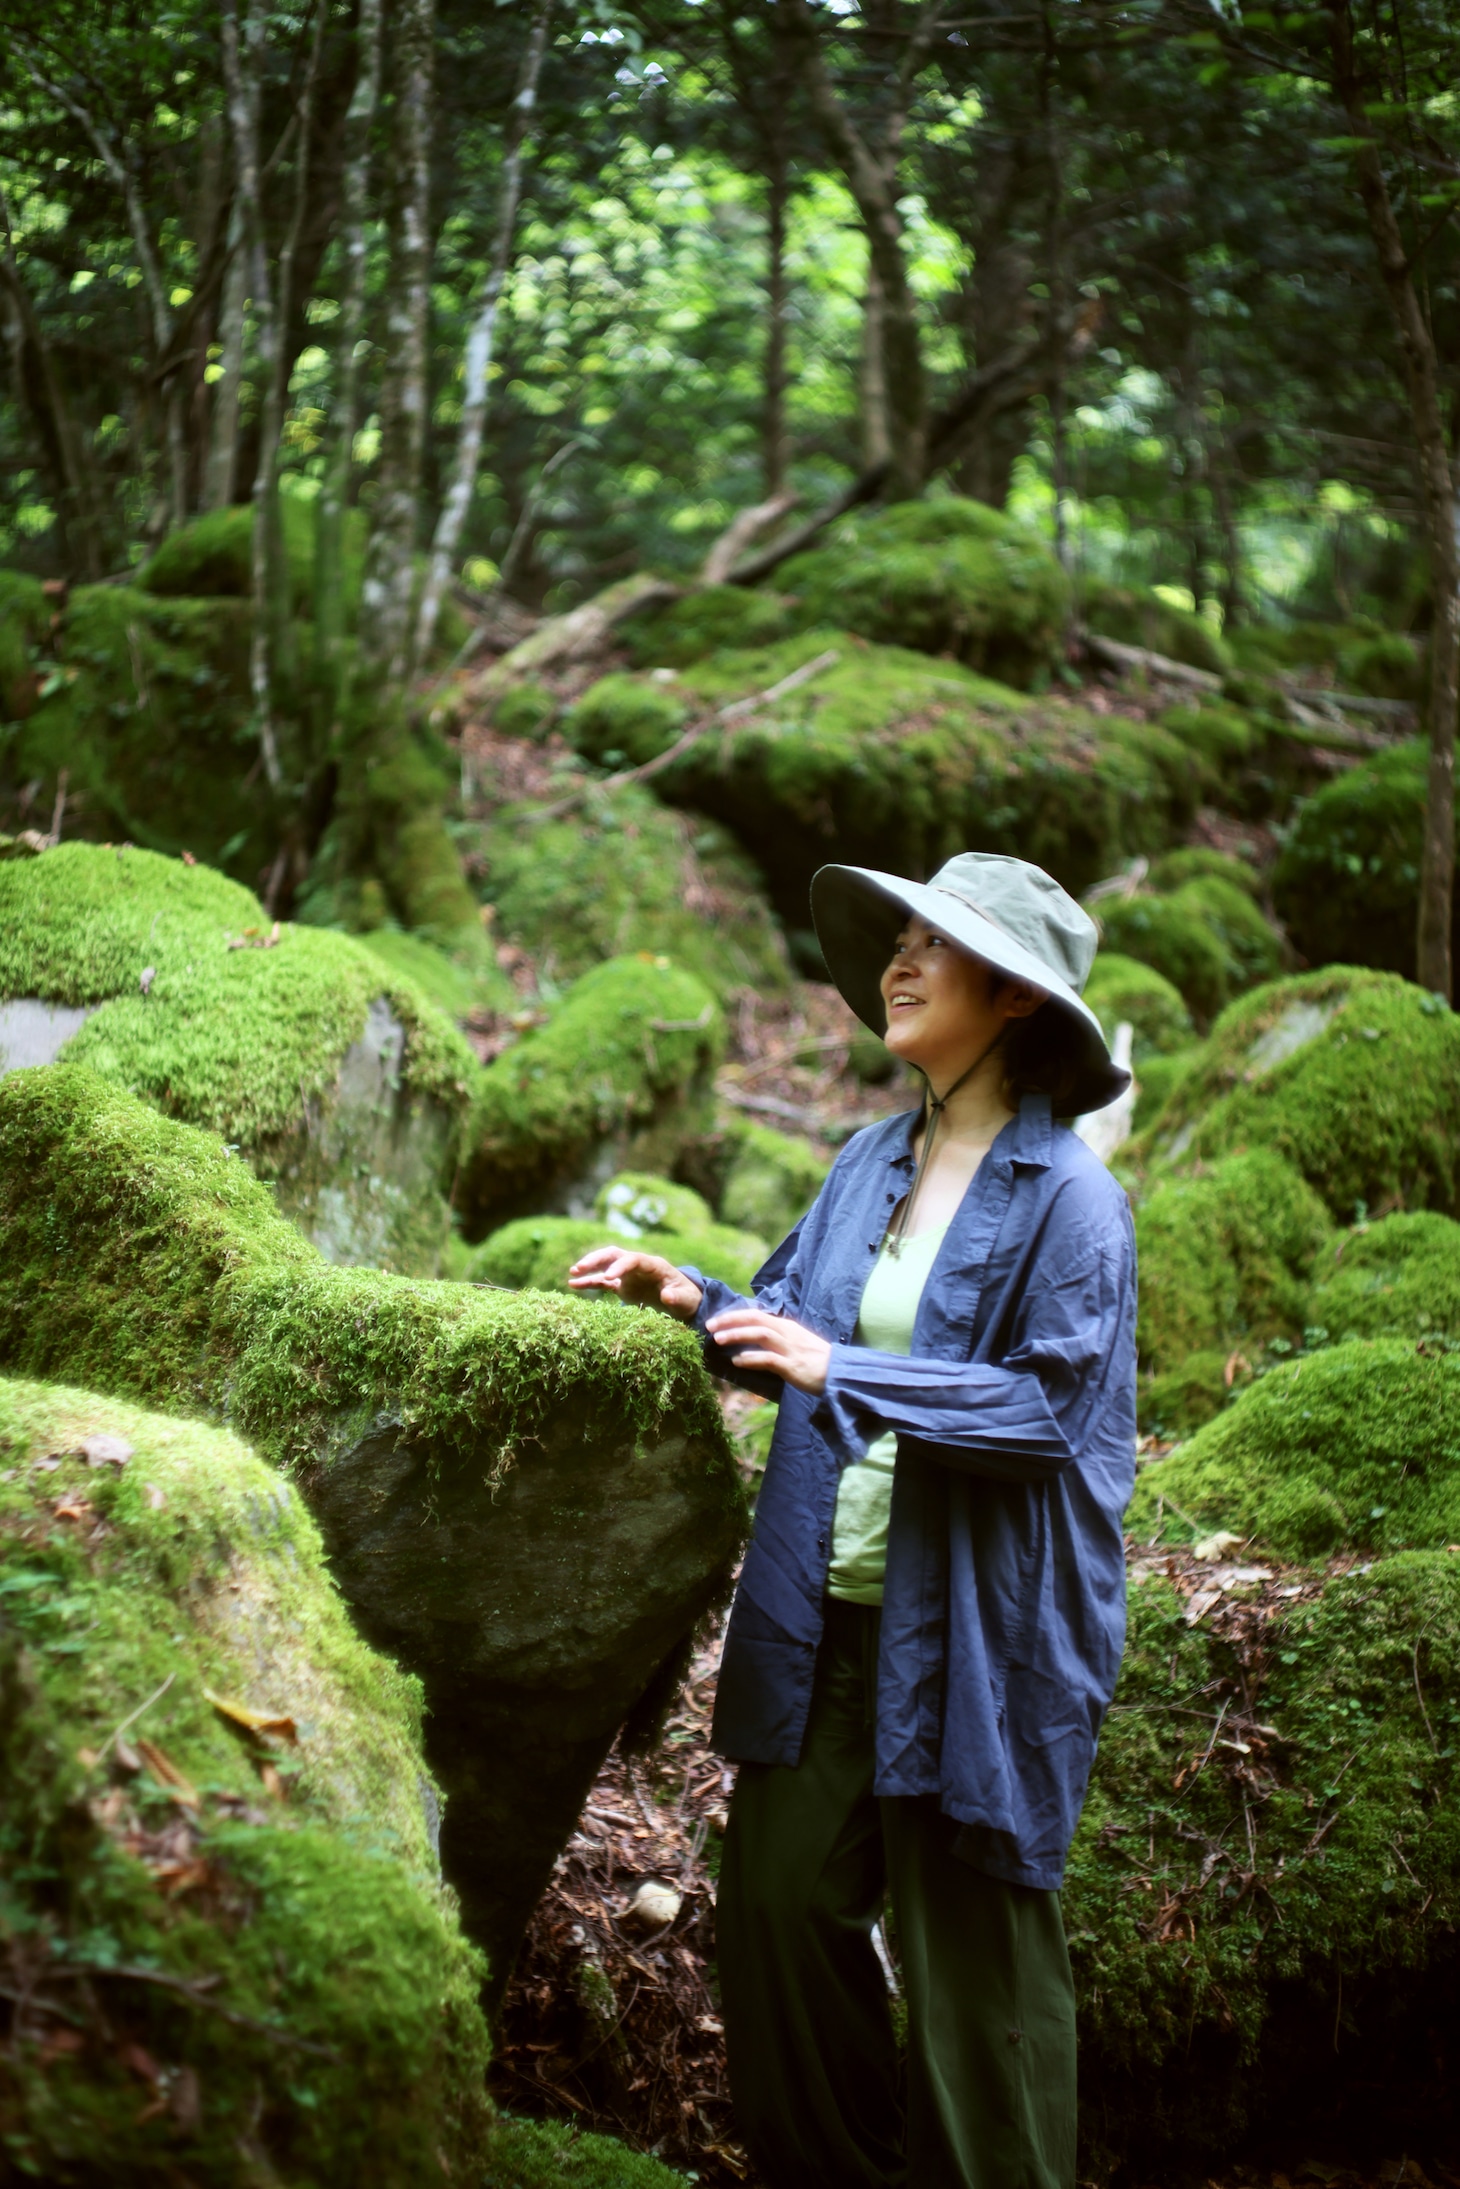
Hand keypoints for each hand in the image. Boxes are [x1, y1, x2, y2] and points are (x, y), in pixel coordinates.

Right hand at [567, 1246, 703, 1321]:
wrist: (685, 1302)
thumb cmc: (687, 1298)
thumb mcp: (686, 1299)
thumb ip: (676, 1297)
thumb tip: (666, 1296)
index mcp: (653, 1265)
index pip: (633, 1259)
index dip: (621, 1266)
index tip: (609, 1277)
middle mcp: (638, 1266)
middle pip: (614, 1255)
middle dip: (597, 1259)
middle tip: (580, 1267)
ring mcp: (629, 1275)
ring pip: (605, 1264)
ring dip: (590, 1267)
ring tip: (572, 1273)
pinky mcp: (623, 1286)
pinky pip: (603, 1281)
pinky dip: (589, 1282)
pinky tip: (572, 1284)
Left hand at [704, 1308, 831, 1395]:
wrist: (839, 1374)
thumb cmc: (816, 1360)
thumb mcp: (795, 1343)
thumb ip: (776, 1339)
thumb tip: (753, 1340)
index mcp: (786, 1326)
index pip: (756, 1314)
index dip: (734, 1316)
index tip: (715, 1321)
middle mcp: (787, 1333)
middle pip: (755, 1319)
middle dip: (730, 1321)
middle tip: (709, 1326)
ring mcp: (790, 1348)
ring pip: (759, 1334)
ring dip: (737, 1335)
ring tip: (717, 1340)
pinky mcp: (792, 1365)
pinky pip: (768, 1359)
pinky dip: (751, 1358)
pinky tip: (737, 1361)